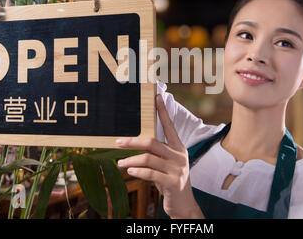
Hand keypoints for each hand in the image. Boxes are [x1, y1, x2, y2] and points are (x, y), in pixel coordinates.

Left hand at [116, 94, 203, 218]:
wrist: (184, 205)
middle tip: (118, 142)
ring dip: (130, 160)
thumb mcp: (166, 165)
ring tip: (120, 163)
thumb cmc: (171, 182)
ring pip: (148, 158)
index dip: (163, 112)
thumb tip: (135, 144)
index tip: (157, 97)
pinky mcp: (173, 183)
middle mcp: (179, 156)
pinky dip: (137, 171)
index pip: (170, 127)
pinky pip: (150, 173)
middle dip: (132, 141)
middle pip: (152, 142)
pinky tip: (130, 171)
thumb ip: (156, 154)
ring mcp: (177, 170)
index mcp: (179, 148)